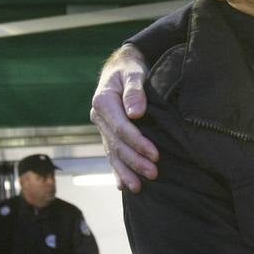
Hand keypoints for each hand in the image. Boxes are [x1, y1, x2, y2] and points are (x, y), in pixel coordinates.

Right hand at [89, 44, 158, 191]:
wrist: (121, 66)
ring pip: (113, 153)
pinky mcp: (107, 132)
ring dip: (126, 171)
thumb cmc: (129, 68)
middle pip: (117, 144)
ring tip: (138, 187)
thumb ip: (134, 90)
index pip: (121, 128)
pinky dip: (117, 170)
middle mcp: (99, 116)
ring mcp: (102, 126)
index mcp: (103, 102)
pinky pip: (111, 153)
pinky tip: (122, 185)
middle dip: (135, 161)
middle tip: (154, 173)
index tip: (155, 154)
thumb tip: (136, 113)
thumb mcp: (133, 72)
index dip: (138, 143)